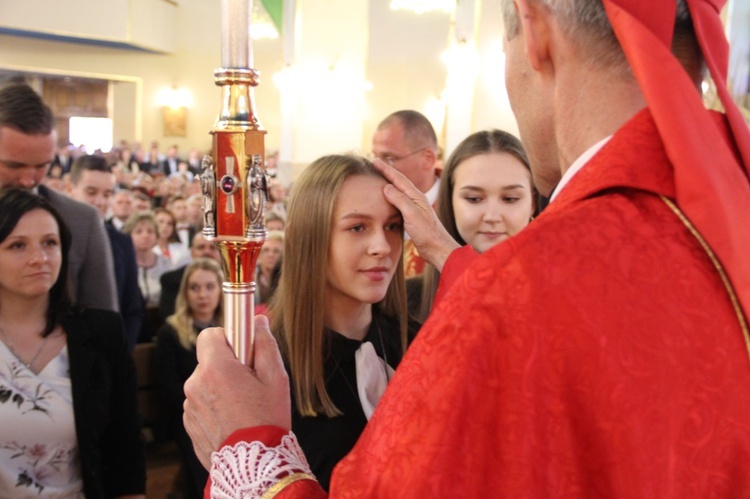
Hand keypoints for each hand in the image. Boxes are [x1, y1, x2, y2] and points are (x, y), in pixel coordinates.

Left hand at [183, 316, 290, 467]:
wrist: (254, 464)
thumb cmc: (267, 419)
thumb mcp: (276, 378)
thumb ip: (265, 344)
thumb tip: (258, 319)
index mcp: (215, 368)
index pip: (209, 334)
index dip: (228, 338)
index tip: (243, 350)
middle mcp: (195, 384)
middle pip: (209, 360)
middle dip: (227, 365)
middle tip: (250, 382)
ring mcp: (190, 405)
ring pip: (205, 383)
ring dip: (220, 387)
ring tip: (243, 406)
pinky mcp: (189, 423)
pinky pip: (202, 403)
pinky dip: (215, 406)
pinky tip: (233, 419)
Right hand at [372, 158, 459, 270]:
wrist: (438, 249)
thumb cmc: (428, 233)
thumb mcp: (412, 215)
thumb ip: (400, 200)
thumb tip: (386, 187)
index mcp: (416, 196)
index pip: (398, 178)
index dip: (386, 169)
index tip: (374, 161)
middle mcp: (415, 200)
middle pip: (398, 182)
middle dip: (386, 173)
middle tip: (374, 165)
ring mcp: (414, 208)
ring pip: (398, 192)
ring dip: (388, 184)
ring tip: (378, 179)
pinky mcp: (412, 218)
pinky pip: (398, 203)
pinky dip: (390, 198)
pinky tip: (386, 201)